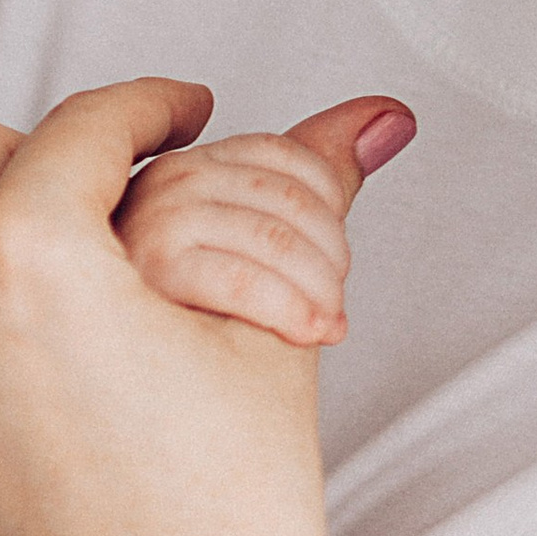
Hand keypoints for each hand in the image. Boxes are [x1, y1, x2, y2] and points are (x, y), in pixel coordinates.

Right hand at [114, 110, 409, 344]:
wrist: (159, 417)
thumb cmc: (203, 340)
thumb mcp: (272, 241)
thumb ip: (324, 173)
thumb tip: (392, 118)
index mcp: (178, 174)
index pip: (277, 152)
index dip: (328, 207)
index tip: (330, 260)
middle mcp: (153, 190)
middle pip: (280, 192)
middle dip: (328, 255)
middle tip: (331, 300)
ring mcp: (144, 230)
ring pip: (272, 235)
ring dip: (318, 290)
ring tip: (321, 323)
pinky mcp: (146, 280)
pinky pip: (242, 280)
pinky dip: (289, 310)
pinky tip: (303, 333)